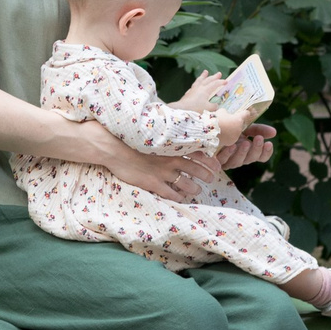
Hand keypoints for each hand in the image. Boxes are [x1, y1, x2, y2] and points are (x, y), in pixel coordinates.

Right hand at [94, 130, 221, 202]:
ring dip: (195, 189)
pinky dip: (179, 197)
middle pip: (198, 170)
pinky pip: (173, 195)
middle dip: (208, 176)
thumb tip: (176, 133)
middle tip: (211, 179)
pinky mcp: (154, 184)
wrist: (114, 147)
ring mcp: (164, 173)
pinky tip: (181, 198)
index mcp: (174, 146)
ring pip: (188, 185)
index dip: (211, 161)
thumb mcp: (153, 131)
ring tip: (197, 190)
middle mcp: (172, 159)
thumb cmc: (131, 137)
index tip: (216, 165)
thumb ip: (167, 134)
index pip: (201, 153)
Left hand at [175, 71, 228, 111]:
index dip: (221, 82)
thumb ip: (214, 106)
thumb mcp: (208, 109)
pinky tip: (196, 85)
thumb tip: (216, 105)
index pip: (215, 84)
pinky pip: (193, 86)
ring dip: (203, 76)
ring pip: (199, 81)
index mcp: (205, 90)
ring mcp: (193, 90)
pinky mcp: (188, 94)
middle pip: (208, 80)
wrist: (181, 109)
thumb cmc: (195, 108)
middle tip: (219, 73)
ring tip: (205, 72)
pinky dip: (196, 84)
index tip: (226, 81)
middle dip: (214, 77)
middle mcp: (199, 88)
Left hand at [217, 123, 276, 170]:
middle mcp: (240, 157)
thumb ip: (259, 130)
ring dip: (242, 152)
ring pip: (238, 162)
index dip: (266, 152)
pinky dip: (227, 154)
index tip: (269, 143)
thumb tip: (275, 132)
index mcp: (249, 150)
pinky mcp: (216, 162)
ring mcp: (228, 161)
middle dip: (256, 149)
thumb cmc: (230, 128)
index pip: (261, 156)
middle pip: (251, 159)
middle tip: (259, 138)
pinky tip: (231, 146)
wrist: (210, 127)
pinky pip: (223, 161)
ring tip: (246, 143)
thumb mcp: (246, 127)